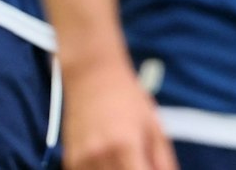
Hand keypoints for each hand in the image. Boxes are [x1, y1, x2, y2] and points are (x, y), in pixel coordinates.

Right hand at [60, 61, 176, 169]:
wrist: (90, 74)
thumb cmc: (126, 97)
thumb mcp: (153, 126)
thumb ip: (164, 161)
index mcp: (125, 145)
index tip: (149, 168)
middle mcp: (100, 154)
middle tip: (139, 162)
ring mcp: (82, 158)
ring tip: (124, 158)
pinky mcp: (71, 158)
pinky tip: (109, 160)